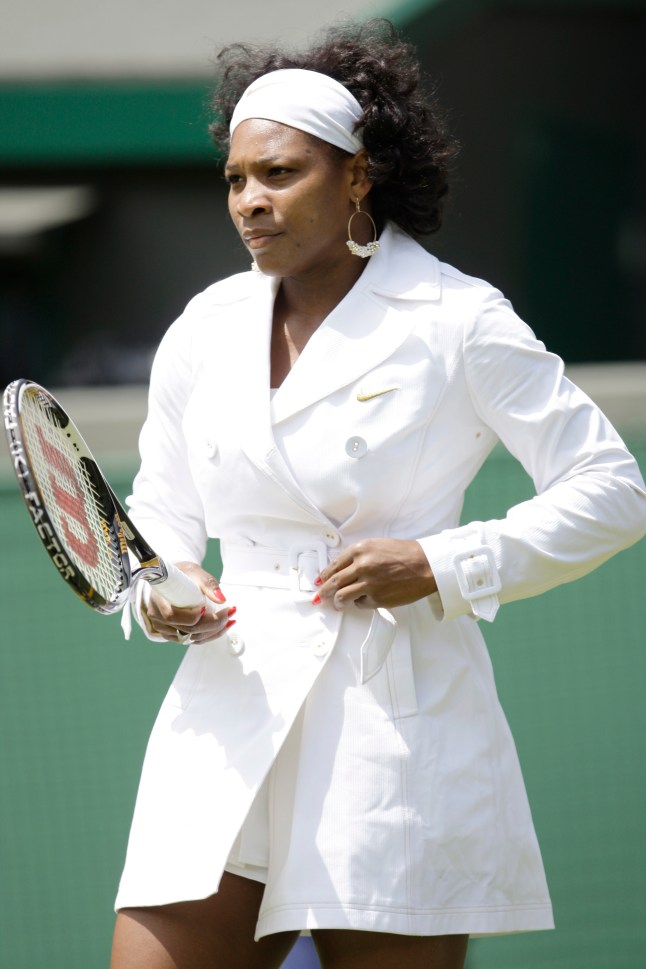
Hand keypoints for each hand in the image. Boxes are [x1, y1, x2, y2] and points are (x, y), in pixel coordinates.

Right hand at [142, 561, 235, 643]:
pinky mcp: (174, 634)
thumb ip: (208, 584)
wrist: (174, 580)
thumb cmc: (182, 574)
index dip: (192, 616)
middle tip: (230, 612)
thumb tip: (221, 599)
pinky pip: (193, 640)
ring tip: (230, 619)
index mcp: (158, 600)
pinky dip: (210, 635)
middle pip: (186, 630)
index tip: (207, 607)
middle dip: (212, 623)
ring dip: (214, 631)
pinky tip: (223, 626)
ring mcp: (165, 629)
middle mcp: (158, 618)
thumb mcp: (194, 572)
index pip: (172, 616)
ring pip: (191, 638)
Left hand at [313, 539, 436, 610]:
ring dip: (336, 602)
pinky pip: (360, 604)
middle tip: (318, 597)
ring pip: (341, 596)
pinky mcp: (377, 598)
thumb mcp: (376, 546)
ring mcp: (368, 583)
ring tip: (337, 604)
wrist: (425, 565)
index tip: (319, 581)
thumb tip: (340, 571)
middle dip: (323, 592)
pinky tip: (362, 601)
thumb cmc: (403, 554)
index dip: (324, 576)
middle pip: (333, 582)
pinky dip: (358, 603)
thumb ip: (357, 557)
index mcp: (359, 549)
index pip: (333, 565)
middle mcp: (361, 565)